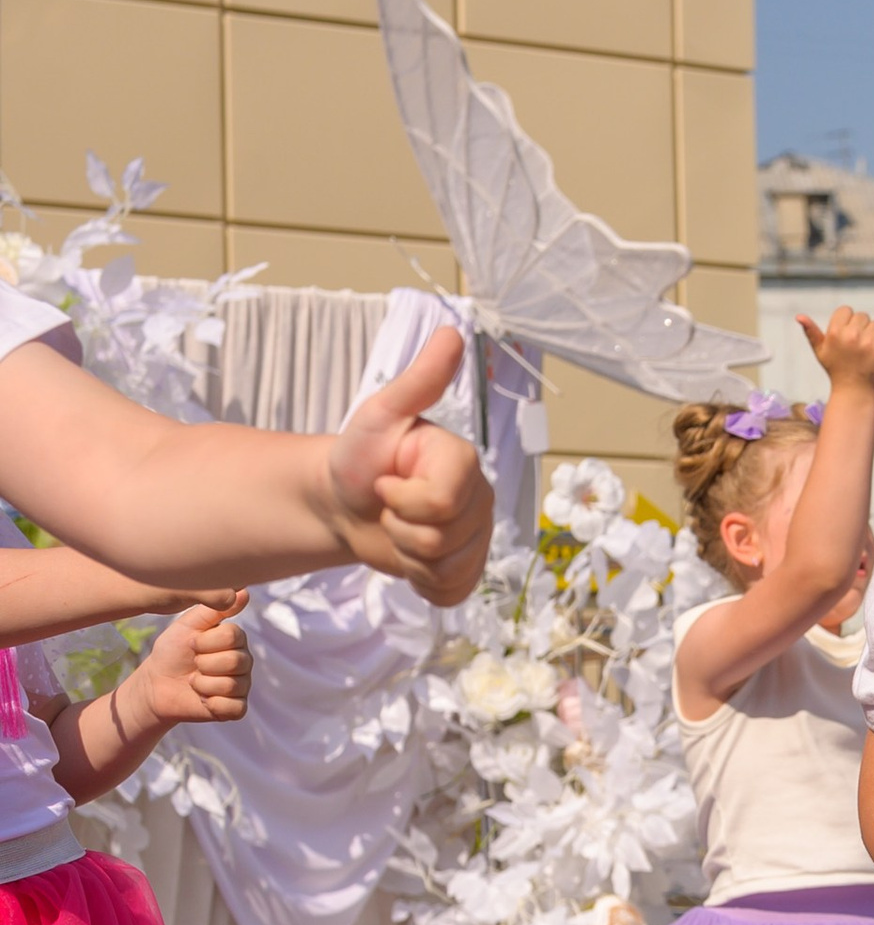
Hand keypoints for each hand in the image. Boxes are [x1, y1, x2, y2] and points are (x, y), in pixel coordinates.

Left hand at [133, 592, 251, 727]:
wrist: (156, 684)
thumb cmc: (172, 652)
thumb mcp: (188, 625)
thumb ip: (215, 609)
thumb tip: (244, 590)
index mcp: (236, 640)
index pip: (234, 636)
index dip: (206, 642)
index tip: (192, 644)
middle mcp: (244, 661)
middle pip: (236, 661)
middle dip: (204, 664)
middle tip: (193, 664)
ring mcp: (242, 685)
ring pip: (232, 685)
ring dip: (203, 684)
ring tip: (194, 681)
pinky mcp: (236, 708)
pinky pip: (233, 707)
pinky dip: (212, 703)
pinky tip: (202, 698)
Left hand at [327, 326, 493, 606]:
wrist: (342, 504)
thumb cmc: (358, 455)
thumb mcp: (380, 413)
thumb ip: (419, 381)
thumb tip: (452, 332)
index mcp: (464, 461)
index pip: (444, 502)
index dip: (402, 501)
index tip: (384, 482)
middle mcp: (481, 498)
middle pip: (444, 540)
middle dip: (401, 531)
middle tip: (387, 509)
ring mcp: (478, 537)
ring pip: (448, 569)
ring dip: (407, 559)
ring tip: (396, 530)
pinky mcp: (468, 570)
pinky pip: (454, 592)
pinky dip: (423, 584)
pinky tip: (410, 560)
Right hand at [799, 305, 873, 394]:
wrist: (854, 392)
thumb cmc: (837, 370)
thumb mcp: (820, 351)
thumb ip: (811, 332)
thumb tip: (799, 316)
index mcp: (834, 332)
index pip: (846, 311)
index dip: (848, 323)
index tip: (847, 338)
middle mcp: (850, 335)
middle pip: (863, 316)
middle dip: (862, 329)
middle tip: (857, 348)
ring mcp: (868, 342)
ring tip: (868, 352)